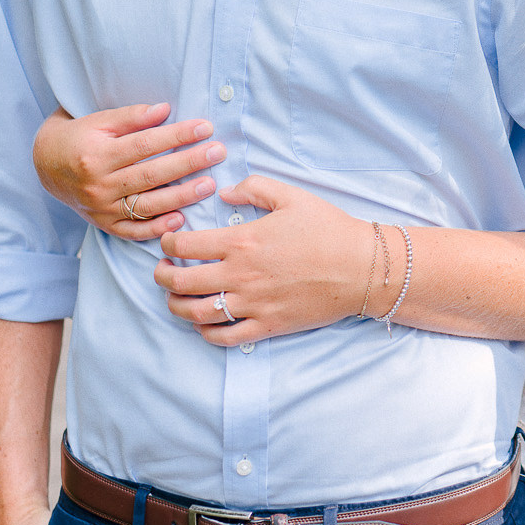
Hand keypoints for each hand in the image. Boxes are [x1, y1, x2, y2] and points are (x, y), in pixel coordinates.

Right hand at [33, 103, 223, 240]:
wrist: (46, 166)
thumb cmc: (80, 138)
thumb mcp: (99, 121)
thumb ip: (131, 116)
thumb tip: (166, 110)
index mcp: (97, 155)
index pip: (144, 144)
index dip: (177, 135)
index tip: (205, 127)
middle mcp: (98, 185)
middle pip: (151, 175)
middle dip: (188, 163)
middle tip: (217, 152)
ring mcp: (101, 208)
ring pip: (147, 206)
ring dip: (181, 197)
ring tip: (209, 185)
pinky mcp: (105, 224)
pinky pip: (134, 231)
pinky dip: (157, 228)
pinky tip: (182, 219)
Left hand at [154, 176, 376, 343]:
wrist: (362, 267)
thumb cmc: (329, 228)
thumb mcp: (292, 196)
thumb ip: (254, 187)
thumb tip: (227, 191)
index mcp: (242, 241)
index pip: (185, 246)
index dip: (168, 243)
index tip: (169, 242)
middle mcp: (240, 275)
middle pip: (180, 282)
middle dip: (162, 276)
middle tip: (162, 271)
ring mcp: (252, 304)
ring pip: (195, 313)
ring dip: (176, 306)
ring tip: (175, 298)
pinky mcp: (267, 326)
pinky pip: (224, 337)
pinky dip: (206, 333)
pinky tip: (205, 324)